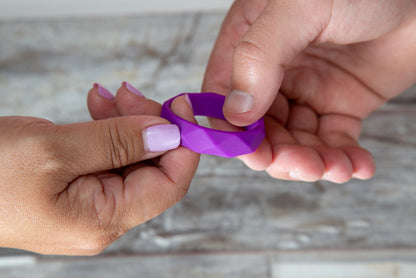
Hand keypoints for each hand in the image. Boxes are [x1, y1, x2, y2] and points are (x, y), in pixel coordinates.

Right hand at [0, 83, 198, 254]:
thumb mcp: (55, 150)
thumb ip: (118, 141)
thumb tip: (169, 134)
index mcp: (103, 219)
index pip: (170, 185)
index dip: (183, 145)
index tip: (179, 107)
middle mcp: (103, 217)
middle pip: (152, 168)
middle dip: (149, 125)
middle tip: (131, 93)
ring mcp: (90, 203)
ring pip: (130, 158)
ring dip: (126, 122)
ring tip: (107, 95)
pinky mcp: (77, 186)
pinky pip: (107, 156)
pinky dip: (107, 128)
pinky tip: (97, 105)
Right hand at [203, 0, 415, 182]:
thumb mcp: (300, 8)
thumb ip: (259, 56)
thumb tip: (237, 111)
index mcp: (251, 44)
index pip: (223, 94)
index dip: (233, 129)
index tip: (252, 153)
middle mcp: (275, 71)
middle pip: (261, 128)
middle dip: (279, 153)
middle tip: (301, 165)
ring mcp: (308, 89)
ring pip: (295, 141)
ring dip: (312, 162)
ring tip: (334, 168)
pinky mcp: (340, 104)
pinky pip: (333, 140)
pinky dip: (343, 159)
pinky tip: (356, 165)